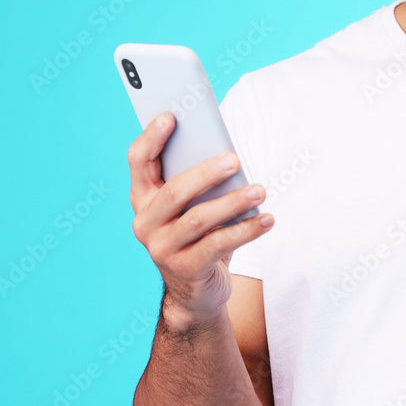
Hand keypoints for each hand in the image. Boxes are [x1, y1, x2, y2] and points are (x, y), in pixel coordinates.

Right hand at [127, 112, 273, 325]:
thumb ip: (199, 180)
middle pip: (174, 191)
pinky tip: (267, 219)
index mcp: (143, 197)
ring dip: (234, 202)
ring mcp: (161, 248)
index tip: (171, 115)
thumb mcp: (193, 204)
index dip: (152, 137)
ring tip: (260, 190)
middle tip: (235, 159)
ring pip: (199, 218)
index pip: (138, 161)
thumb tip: (227, 154)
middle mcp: (145, 221)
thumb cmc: (199, 233)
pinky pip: (219, 244)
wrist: (195, 290)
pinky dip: (247, 230)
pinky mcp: (185, 268)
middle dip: (206, 172)